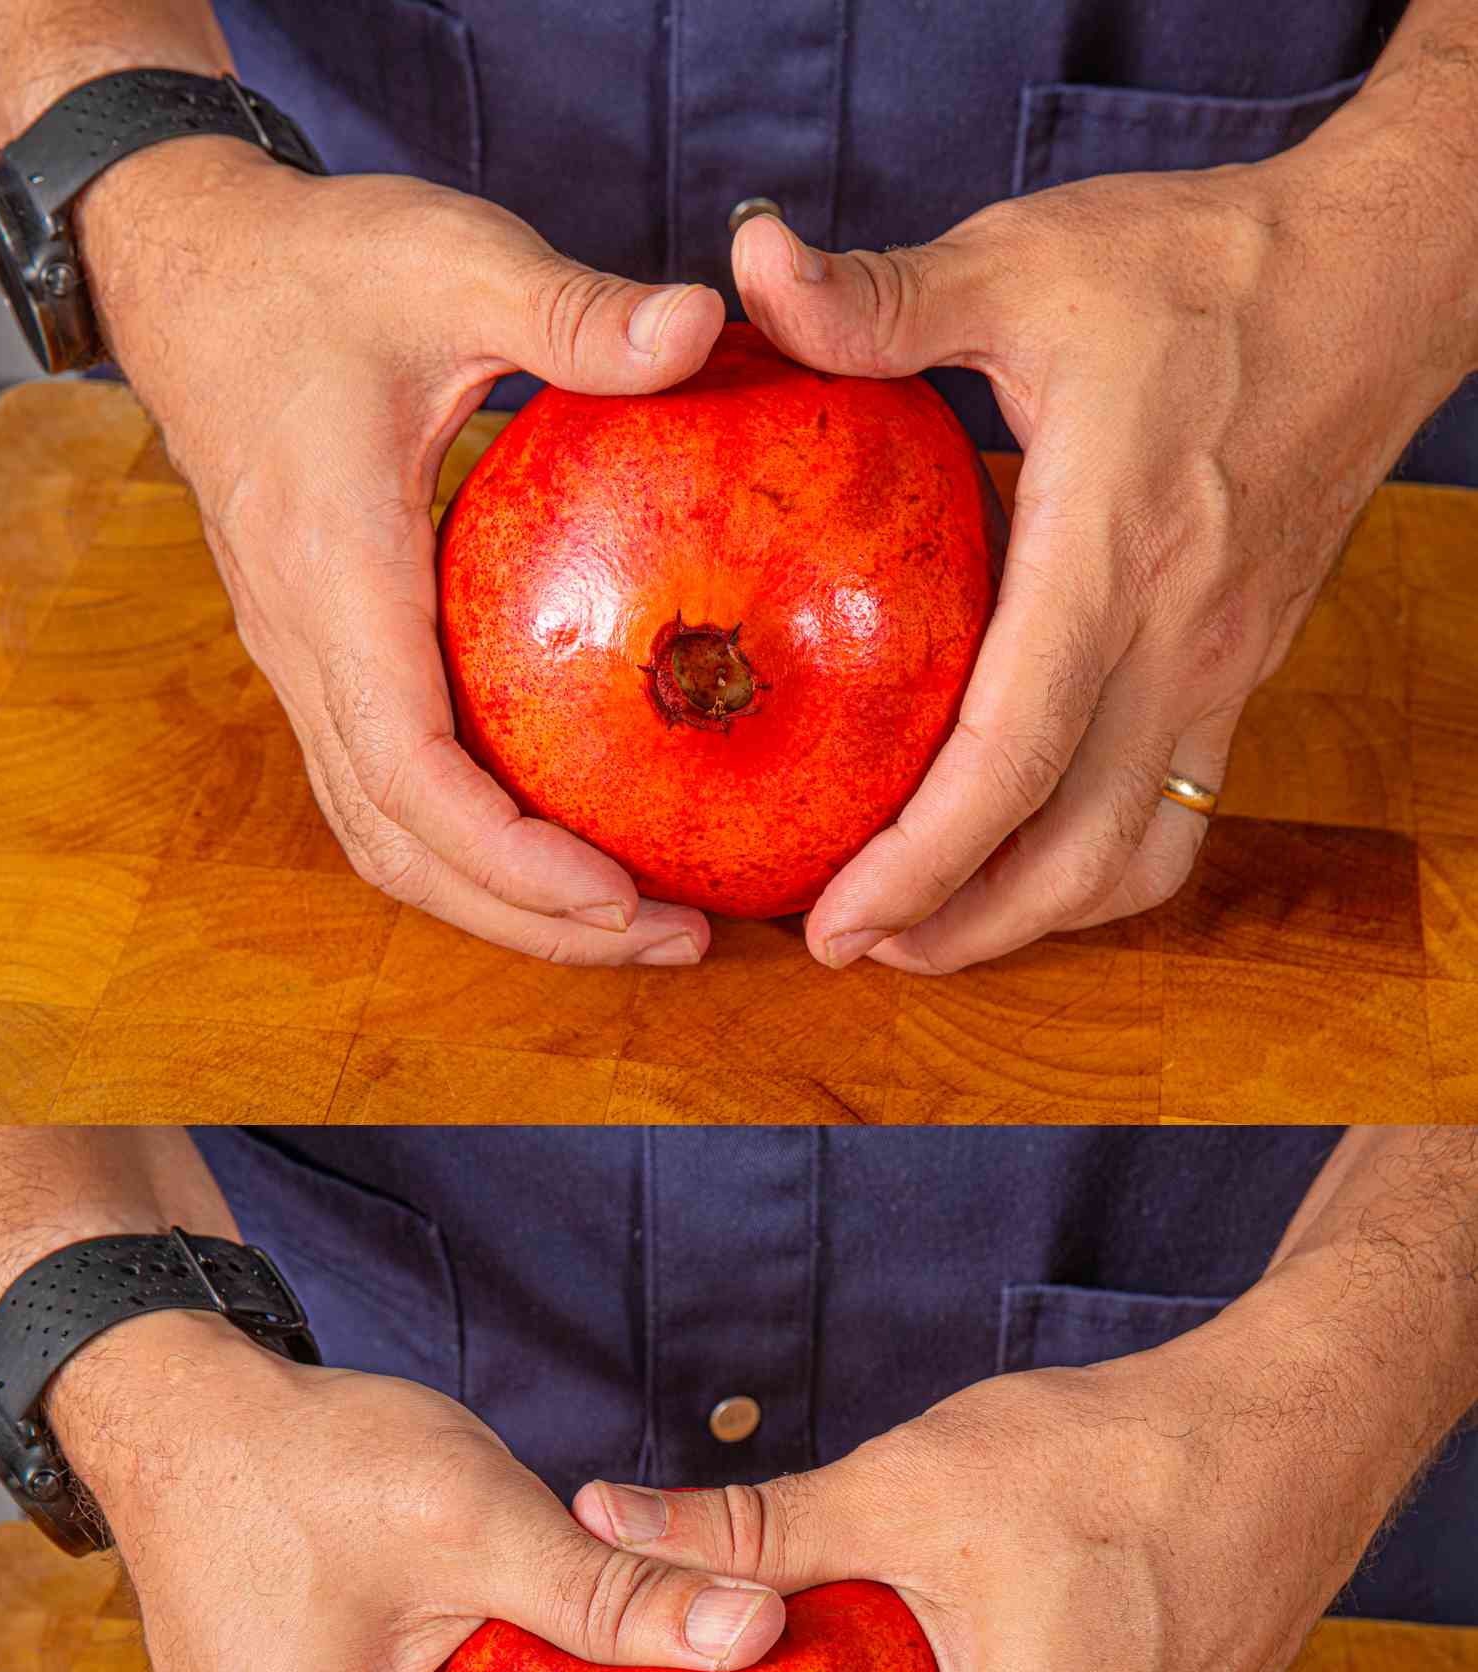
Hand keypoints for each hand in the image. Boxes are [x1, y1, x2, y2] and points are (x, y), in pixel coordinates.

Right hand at [81, 140, 723, 965]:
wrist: (186, 267)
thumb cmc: (314, 268)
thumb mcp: (449, 259)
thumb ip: (571, 308)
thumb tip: (698, 324)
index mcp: (336, 576)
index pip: (409, 771)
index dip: (510, 859)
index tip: (623, 896)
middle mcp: (306, 648)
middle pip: (404, 847)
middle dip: (533, 920)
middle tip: (675, 942)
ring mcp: (303, 664)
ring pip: (387, 839)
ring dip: (503, 904)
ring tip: (636, 923)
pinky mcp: (323, 659)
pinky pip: (388, 793)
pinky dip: (473, 849)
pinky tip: (570, 848)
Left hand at [731, 123, 1466, 970]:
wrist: (1382, 282)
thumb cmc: (1201, 268)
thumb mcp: (1026, 261)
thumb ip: (881, 297)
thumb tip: (747, 267)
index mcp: (1109, 556)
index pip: (1011, 761)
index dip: (917, 865)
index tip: (833, 921)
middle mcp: (1178, 640)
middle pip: (1075, 853)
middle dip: (958, 930)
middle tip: (849, 951)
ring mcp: (1223, 669)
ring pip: (1137, 856)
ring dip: (1031, 919)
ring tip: (927, 930)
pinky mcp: (1242, 672)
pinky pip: (1176, 813)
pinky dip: (1096, 867)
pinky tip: (1023, 857)